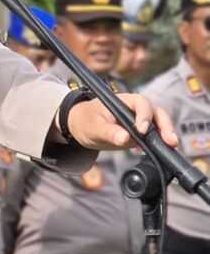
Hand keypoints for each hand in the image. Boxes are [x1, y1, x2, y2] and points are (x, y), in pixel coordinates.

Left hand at [63, 93, 177, 152]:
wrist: (81, 127)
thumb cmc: (86, 121)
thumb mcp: (94, 127)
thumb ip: (109, 132)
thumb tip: (124, 138)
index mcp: (125, 101)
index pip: (141, 104)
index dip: (145, 116)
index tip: (142, 131)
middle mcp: (136, 109)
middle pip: (156, 113)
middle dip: (165, 125)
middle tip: (170, 140)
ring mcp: (140, 120)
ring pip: (158, 124)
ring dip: (166, 134)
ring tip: (171, 146)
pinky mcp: (140, 133)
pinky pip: (153, 136)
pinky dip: (158, 142)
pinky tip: (160, 152)